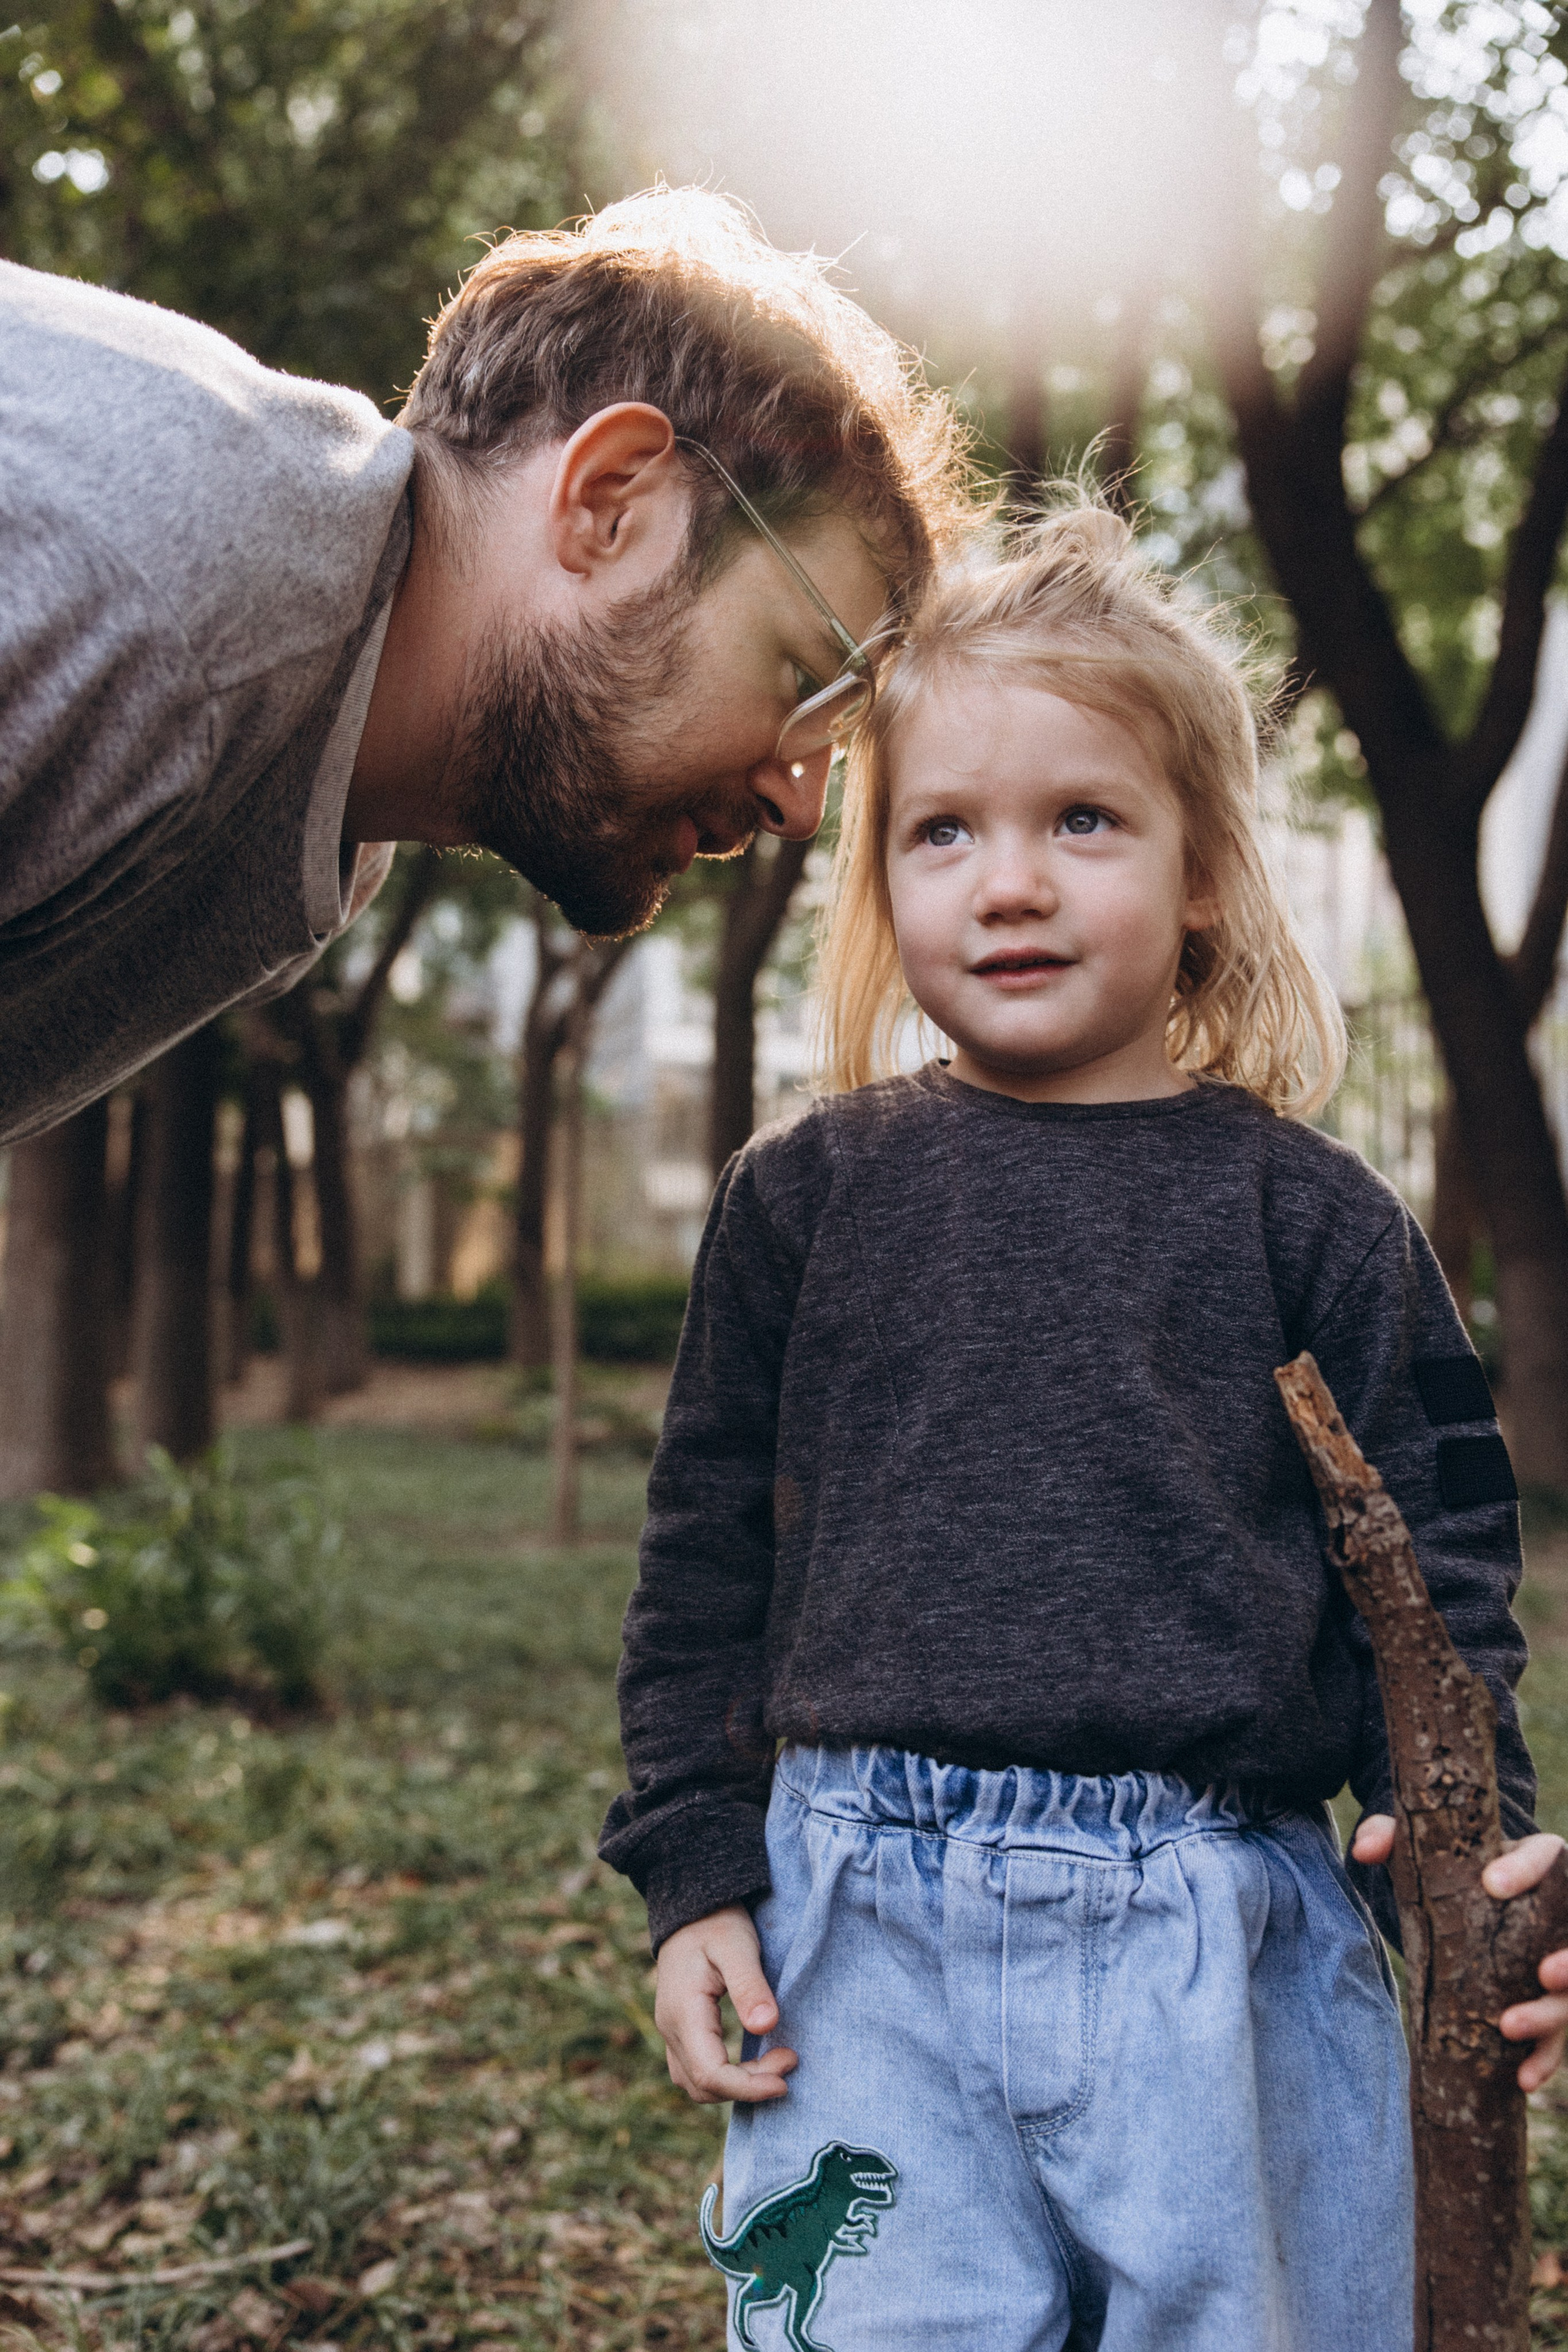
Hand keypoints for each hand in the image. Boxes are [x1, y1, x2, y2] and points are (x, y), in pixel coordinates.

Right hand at [653, 1905, 798, 2105]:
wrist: (691, 1909)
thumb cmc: (717, 1924)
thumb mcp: (737, 1947)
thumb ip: (749, 1986)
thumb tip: (766, 2026)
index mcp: (683, 2013)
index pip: (710, 2074)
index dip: (748, 2087)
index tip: (785, 2079)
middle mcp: (671, 2029)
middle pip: (703, 2086)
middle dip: (749, 2087)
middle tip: (788, 2060)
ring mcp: (672, 2032)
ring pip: (697, 2085)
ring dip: (737, 2086)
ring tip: (775, 2063)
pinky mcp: (680, 2031)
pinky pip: (696, 2071)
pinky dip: (726, 2078)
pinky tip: (754, 2062)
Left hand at [1352, 1814, 1567, 2089]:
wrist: (1467, 1900)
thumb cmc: (1451, 1868)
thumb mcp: (1422, 1849)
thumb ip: (1392, 1839)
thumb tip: (1364, 1850)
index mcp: (1538, 1861)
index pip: (1546, 1856)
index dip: (1525, 1870)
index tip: (1491, 1884)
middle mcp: (1559, 1916)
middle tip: (1542, 1973)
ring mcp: (1557, 1966)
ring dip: (1549, 2016)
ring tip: (1509, 2026)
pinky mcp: (1547, 2006)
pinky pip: (1556, 2038)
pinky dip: (1544, 2059)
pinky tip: (1522, 2077)